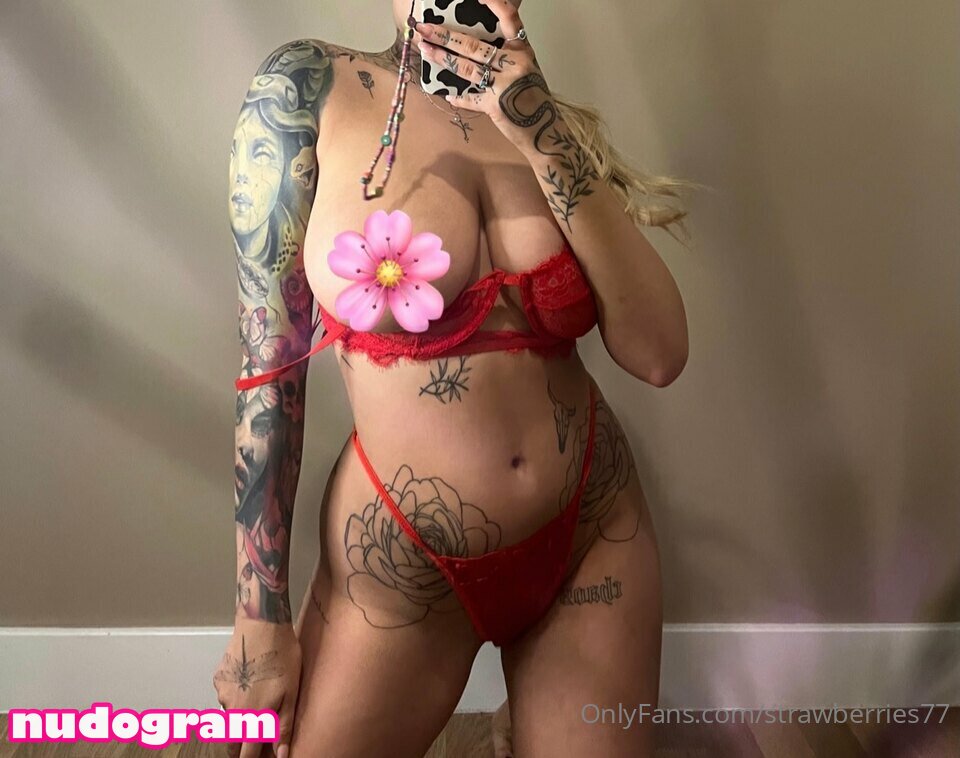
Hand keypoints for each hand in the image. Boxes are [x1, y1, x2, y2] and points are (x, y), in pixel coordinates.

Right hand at [213, 617, 301, 757]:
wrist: (262, 625)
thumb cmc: (282, 657)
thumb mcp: (291, 692)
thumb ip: (284, 726)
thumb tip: (281, 754)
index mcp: (251, 716)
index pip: (245, 753)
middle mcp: (231, 709)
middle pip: (232, 739)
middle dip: (241, 745)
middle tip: (255, 740)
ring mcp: (222, 693)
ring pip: (230, 715)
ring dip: (241, 716)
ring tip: (259, 698)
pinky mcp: (218, 678)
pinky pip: (226, 695)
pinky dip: (236, 695)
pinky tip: (250, 680)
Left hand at [416, 0, 555, 151]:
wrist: (547, 131)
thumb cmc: (534, 100)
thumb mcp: (526, 69)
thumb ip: (506, 55)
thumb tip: (474, 47)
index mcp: (523, 50)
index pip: (509, 17)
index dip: (494, 3)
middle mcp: (516, 62)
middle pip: (474, 45)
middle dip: (444, 35)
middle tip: (424, 28)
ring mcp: (505, 84)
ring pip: (467, 67)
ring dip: (442, 58)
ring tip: (425, 49)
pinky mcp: (496, 105)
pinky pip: (470, 98)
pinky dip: (458, 97)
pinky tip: (447, 94)